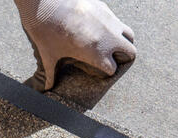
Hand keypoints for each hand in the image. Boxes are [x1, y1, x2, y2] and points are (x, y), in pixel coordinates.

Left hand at [15, 0, 135, 90]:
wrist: (46, 4)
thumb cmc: (47, 32)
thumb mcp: (49, 55)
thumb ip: (51, 73)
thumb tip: (46, 88)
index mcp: (98, 54)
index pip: (113, 69)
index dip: (106, 70)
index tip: (99, 68)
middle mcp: (109, 38)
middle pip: (130, 52)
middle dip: (123, 56)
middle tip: (112, 56)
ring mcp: (109, 21)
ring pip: (129, 34)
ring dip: (123, 40)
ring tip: (110, 42)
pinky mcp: (104, 8)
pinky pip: (116, 19)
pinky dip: (112, 25)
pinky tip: (97, 25)